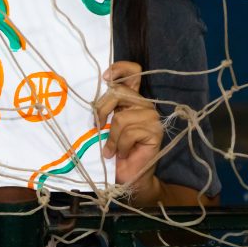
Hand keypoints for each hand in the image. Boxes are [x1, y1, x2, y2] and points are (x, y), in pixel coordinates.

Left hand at [95, 61, 162, 200]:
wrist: (130, 177)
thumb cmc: (115, 151)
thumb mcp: (106, 125)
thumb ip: (105, 108)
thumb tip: (91, 99)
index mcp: (133, 99)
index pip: (133, 72)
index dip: (120, 69)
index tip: (105, 78)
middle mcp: (145, 104)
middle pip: (118, 93)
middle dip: (102, 111)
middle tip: (97, 128)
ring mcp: (152, 117)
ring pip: (121, 118)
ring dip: (112, 138)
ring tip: (113, 149)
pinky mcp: (155, 132)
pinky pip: (129, 133)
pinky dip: (120, 146)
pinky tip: (123, 154)